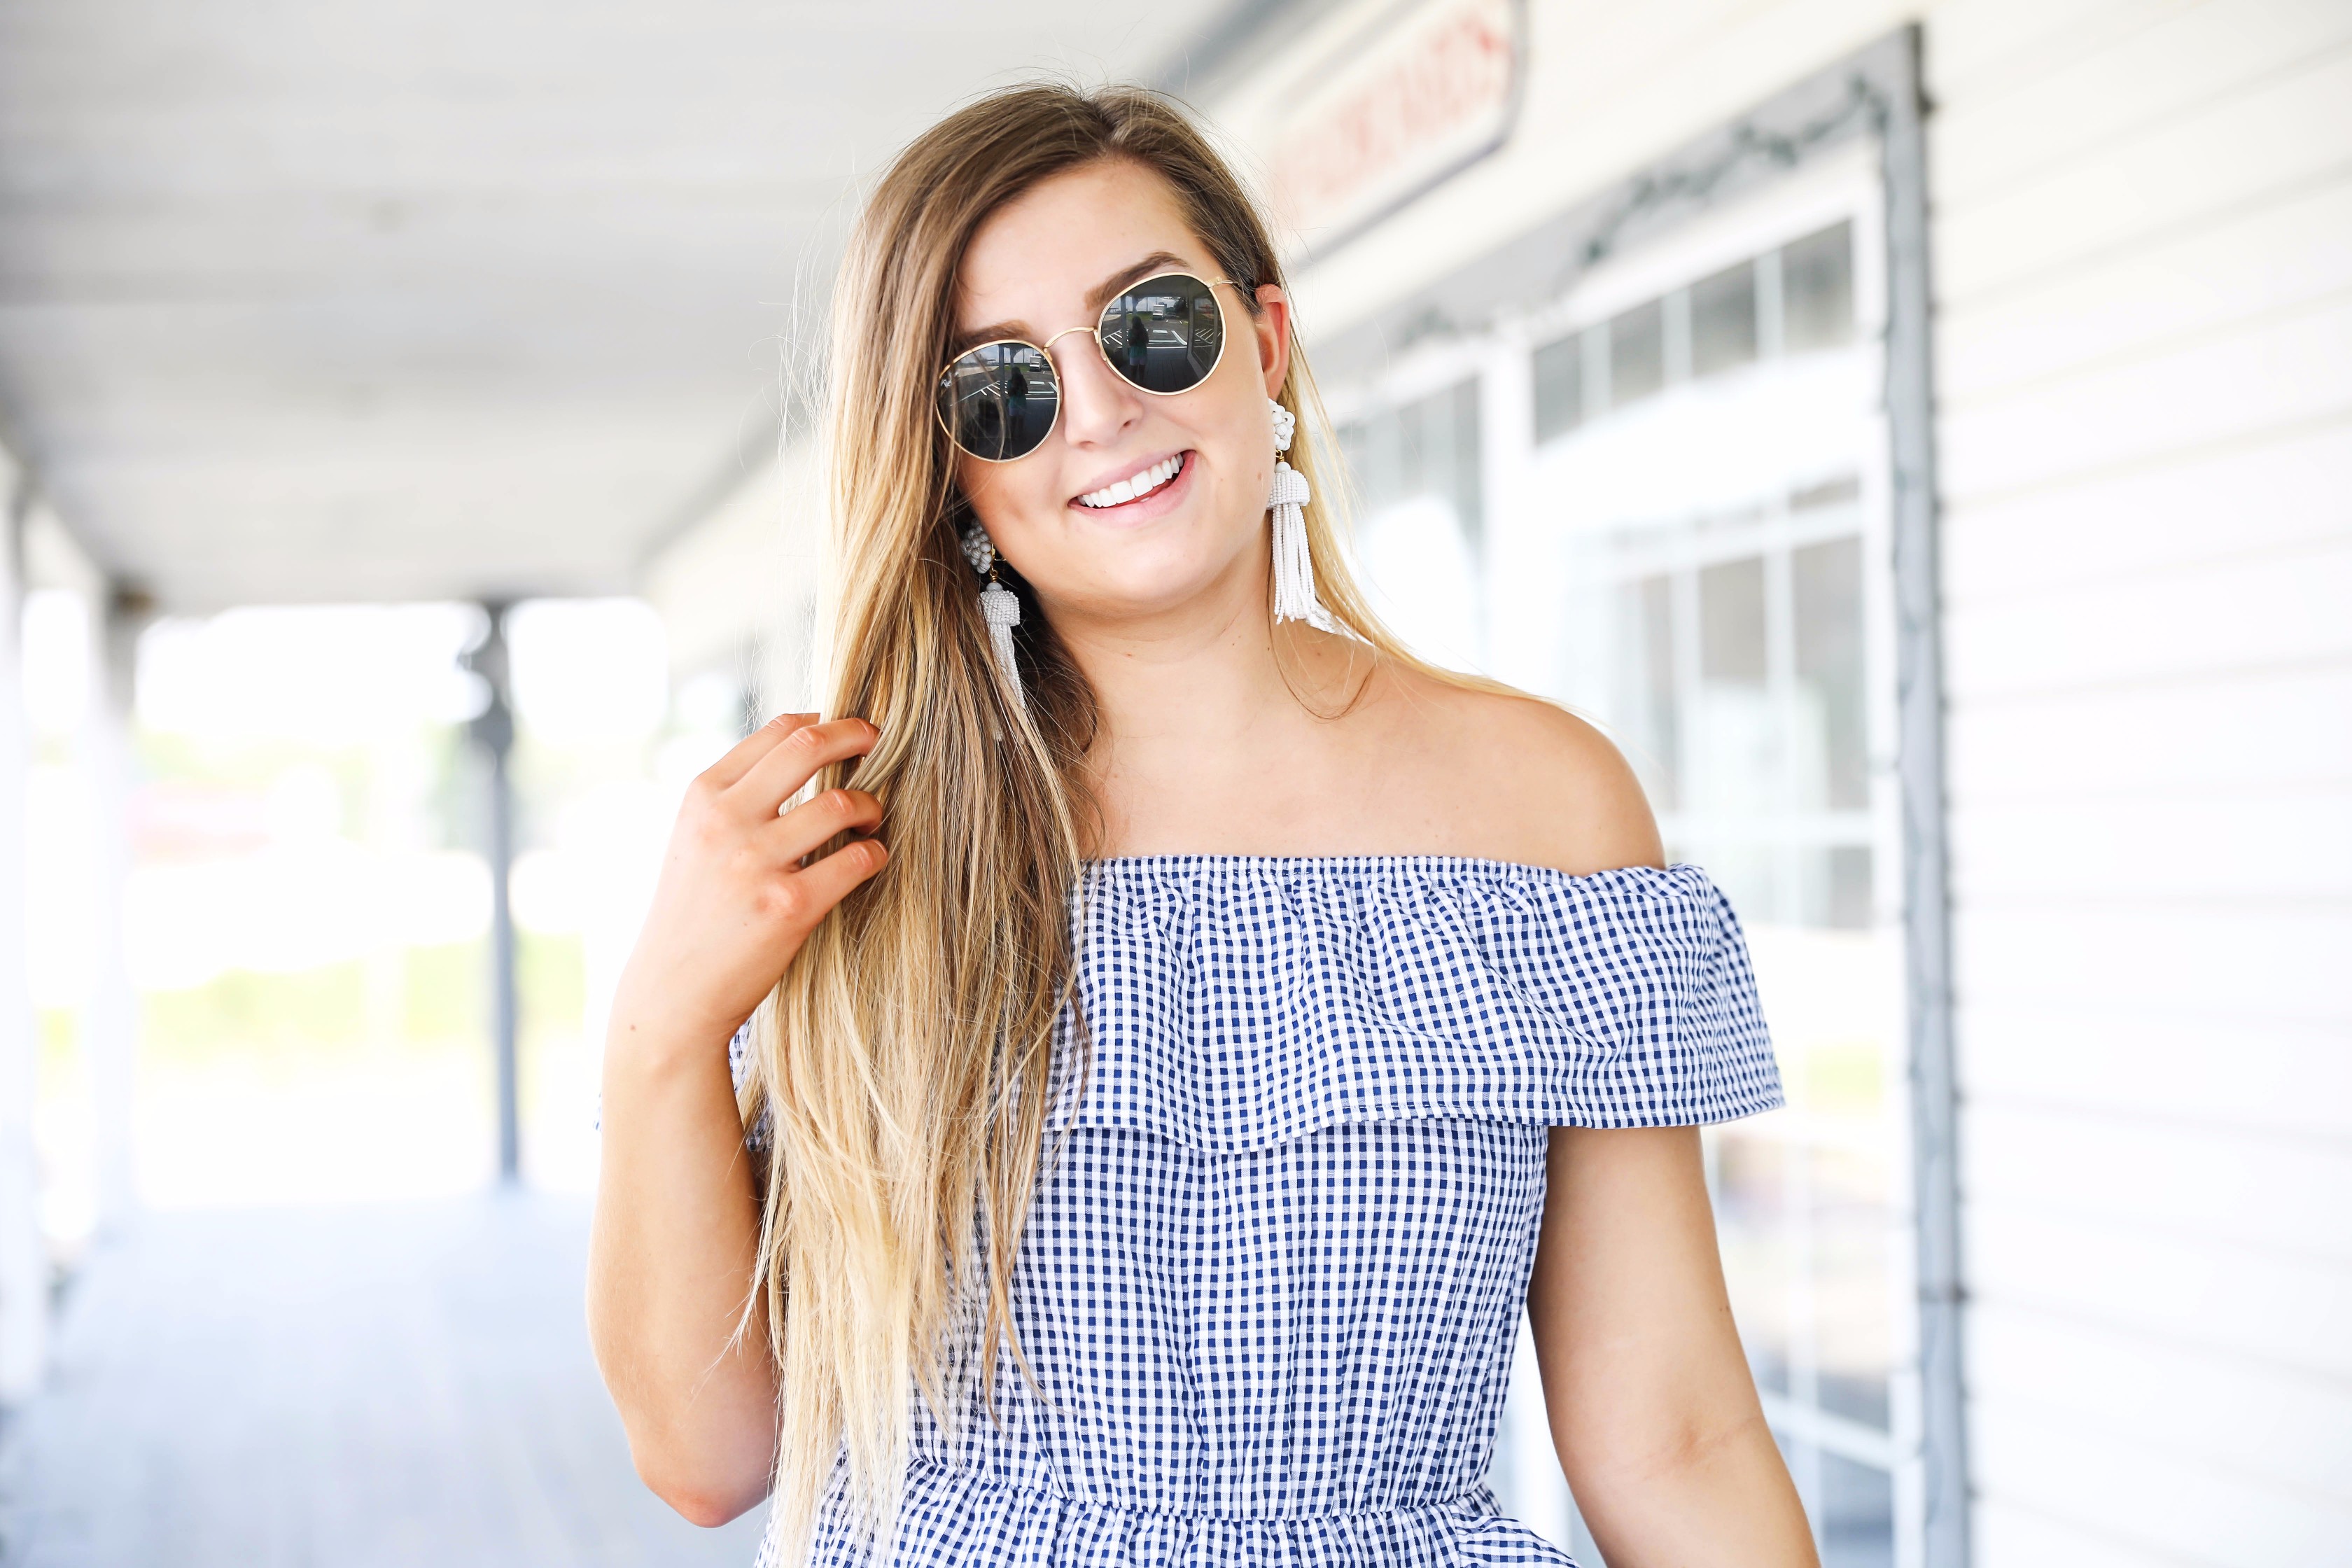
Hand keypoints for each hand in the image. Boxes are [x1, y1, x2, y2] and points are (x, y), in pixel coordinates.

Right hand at [608, 713, 887, 1057]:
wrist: (672, 994)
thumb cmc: (692, 914)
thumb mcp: (694, 840)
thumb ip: (736, 798)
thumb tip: (801, 748)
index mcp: (702, 796)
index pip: (777, 733)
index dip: (823, 723)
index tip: (846, 729)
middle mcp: (726, 821)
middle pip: (810, 748)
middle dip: (855, 735)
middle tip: (877, 742)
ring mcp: (758, 863)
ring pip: (842, 804)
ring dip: (869, 807)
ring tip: (869, 819)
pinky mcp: (790, 907)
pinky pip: (857, 859)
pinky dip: (874, 854)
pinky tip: (870, 860)